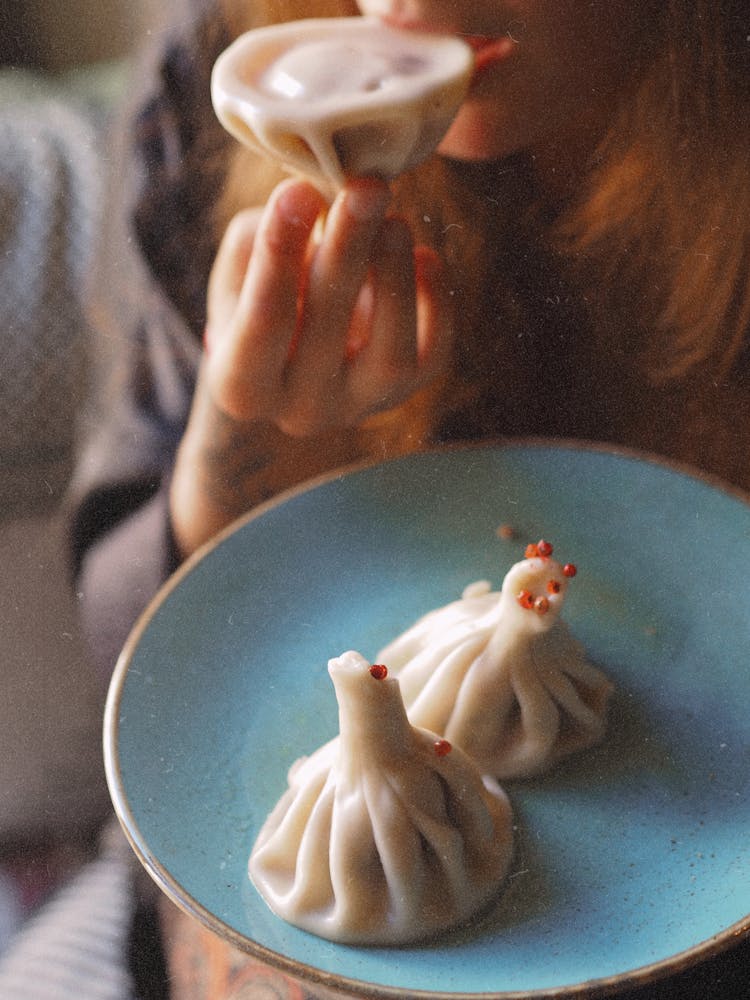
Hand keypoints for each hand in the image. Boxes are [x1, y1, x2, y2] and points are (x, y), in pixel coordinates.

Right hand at [170, 176, 451, 555]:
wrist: (297, 354)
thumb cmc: (260, 297)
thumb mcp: (241, 270)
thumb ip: (263, 240)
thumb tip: (316, 199)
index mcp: (243, 388)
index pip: (263, 322)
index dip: (279, 254)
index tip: (297, 190)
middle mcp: (301, 412)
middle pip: (327, 333)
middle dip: (347, 251)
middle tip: (366, 187)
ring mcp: (357, 408)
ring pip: (389, 356)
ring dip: (395, 278)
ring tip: (396, 220)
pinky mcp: (404, 394)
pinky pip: (433, 356)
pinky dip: (435, 303)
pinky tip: (425, 256)